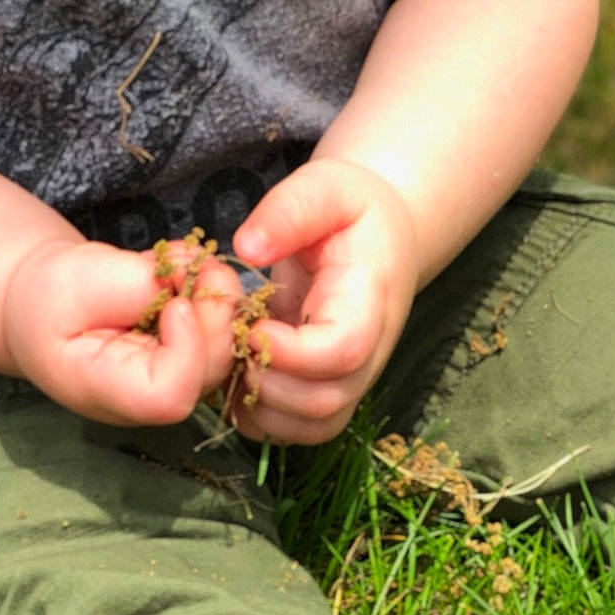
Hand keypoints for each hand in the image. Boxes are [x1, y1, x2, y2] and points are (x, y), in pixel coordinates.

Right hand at [1, 236, 241, 425]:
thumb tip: (194, 278)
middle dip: (214, 308)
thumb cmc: (50, 297)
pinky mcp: (190, 356)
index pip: (172, 395)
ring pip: (226, 345)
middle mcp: (150, 396)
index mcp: (108, 392)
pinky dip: (211, 290)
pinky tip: (179, 270)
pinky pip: (221, 326)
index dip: (189, 348)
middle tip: (195, 262)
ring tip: (178, 261)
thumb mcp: (79, 281)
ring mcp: (176, 379)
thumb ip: (137, 285)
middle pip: (210, 368)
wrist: (42, 302)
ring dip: (215, 293)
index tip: (175, 302)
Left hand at [229, 160, 418, 444]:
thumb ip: (289, 211)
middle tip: (233, 340)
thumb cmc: (352, 208)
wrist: (381, 235)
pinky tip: (239, 376)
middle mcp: (368, 352)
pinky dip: (262, 418)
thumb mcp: (326, 185)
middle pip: (325, 402)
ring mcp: (351, 376)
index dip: (291, 351)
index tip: (251, 324)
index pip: (342, 351)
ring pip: (313, 426)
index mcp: (368, 300)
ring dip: (261, 406)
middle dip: (266, 382)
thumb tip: (246, 249)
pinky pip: (300, 429)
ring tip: (234, 357)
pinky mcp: (330, 387)